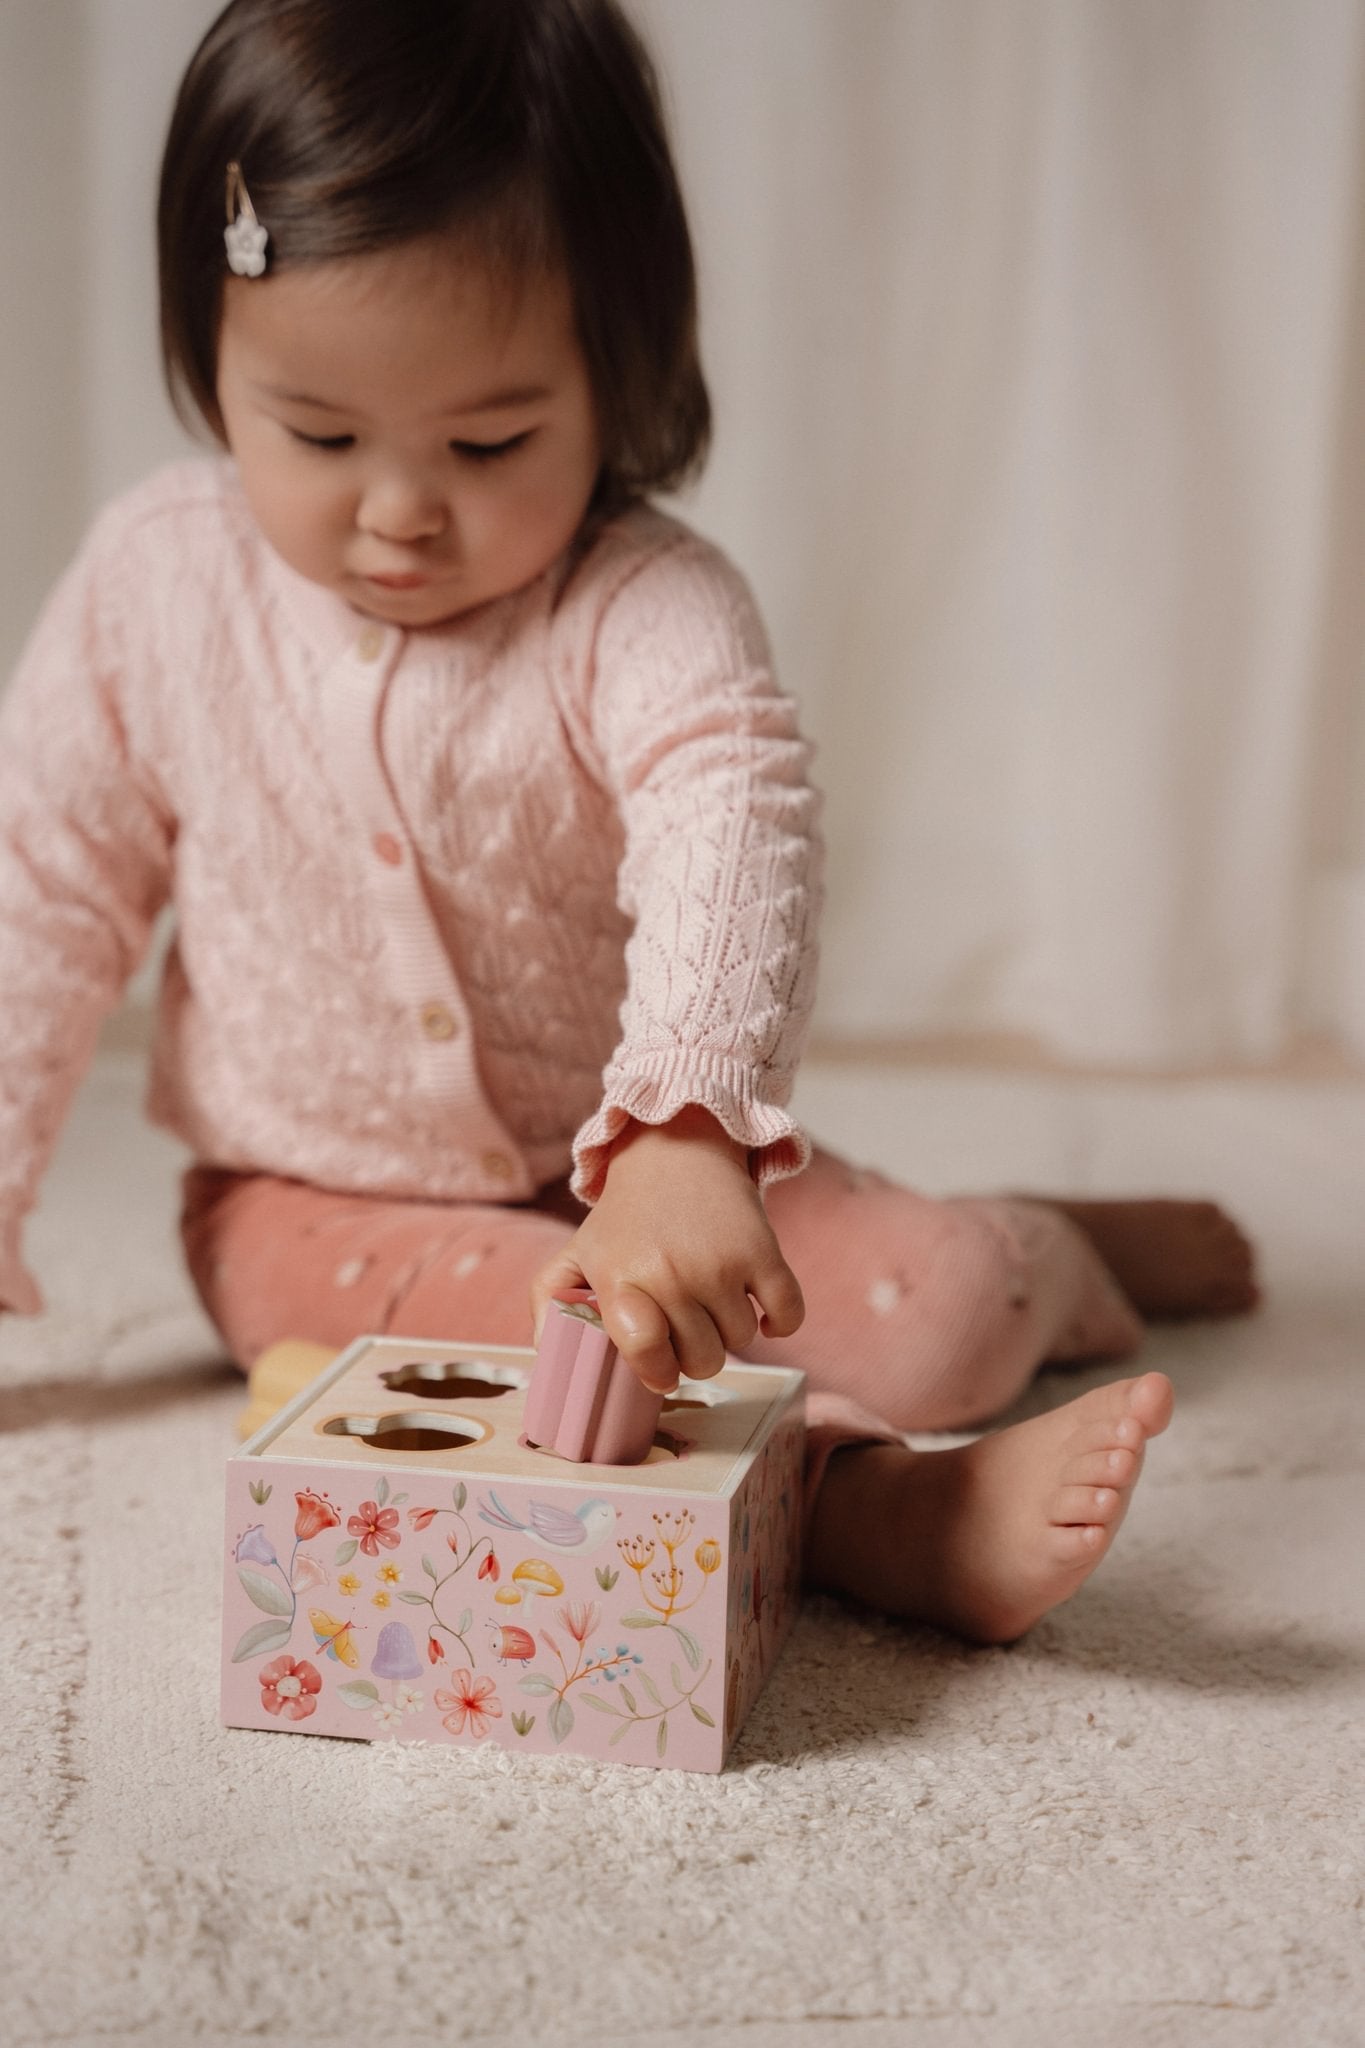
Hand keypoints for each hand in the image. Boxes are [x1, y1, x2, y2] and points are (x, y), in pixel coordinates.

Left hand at [530, 1107, 804, 1392]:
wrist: (676, 1150)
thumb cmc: (626, 1217)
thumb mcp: (576, 1252)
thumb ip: (549, 1302)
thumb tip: (548, 1353)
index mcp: (621, 1278)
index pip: (645, 1352)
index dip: (657, 1372)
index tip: (659, 1370)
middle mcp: (671, 1273)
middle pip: (702, 1360)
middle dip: (695, 1353)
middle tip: (685, 1325)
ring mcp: (720, 1263)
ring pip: (741, 1341)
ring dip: (730, 1332)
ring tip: (711, 1301)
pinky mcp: (764, 1251)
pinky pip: (787, 1316)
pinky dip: (780, 1323)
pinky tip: (758, 1309)